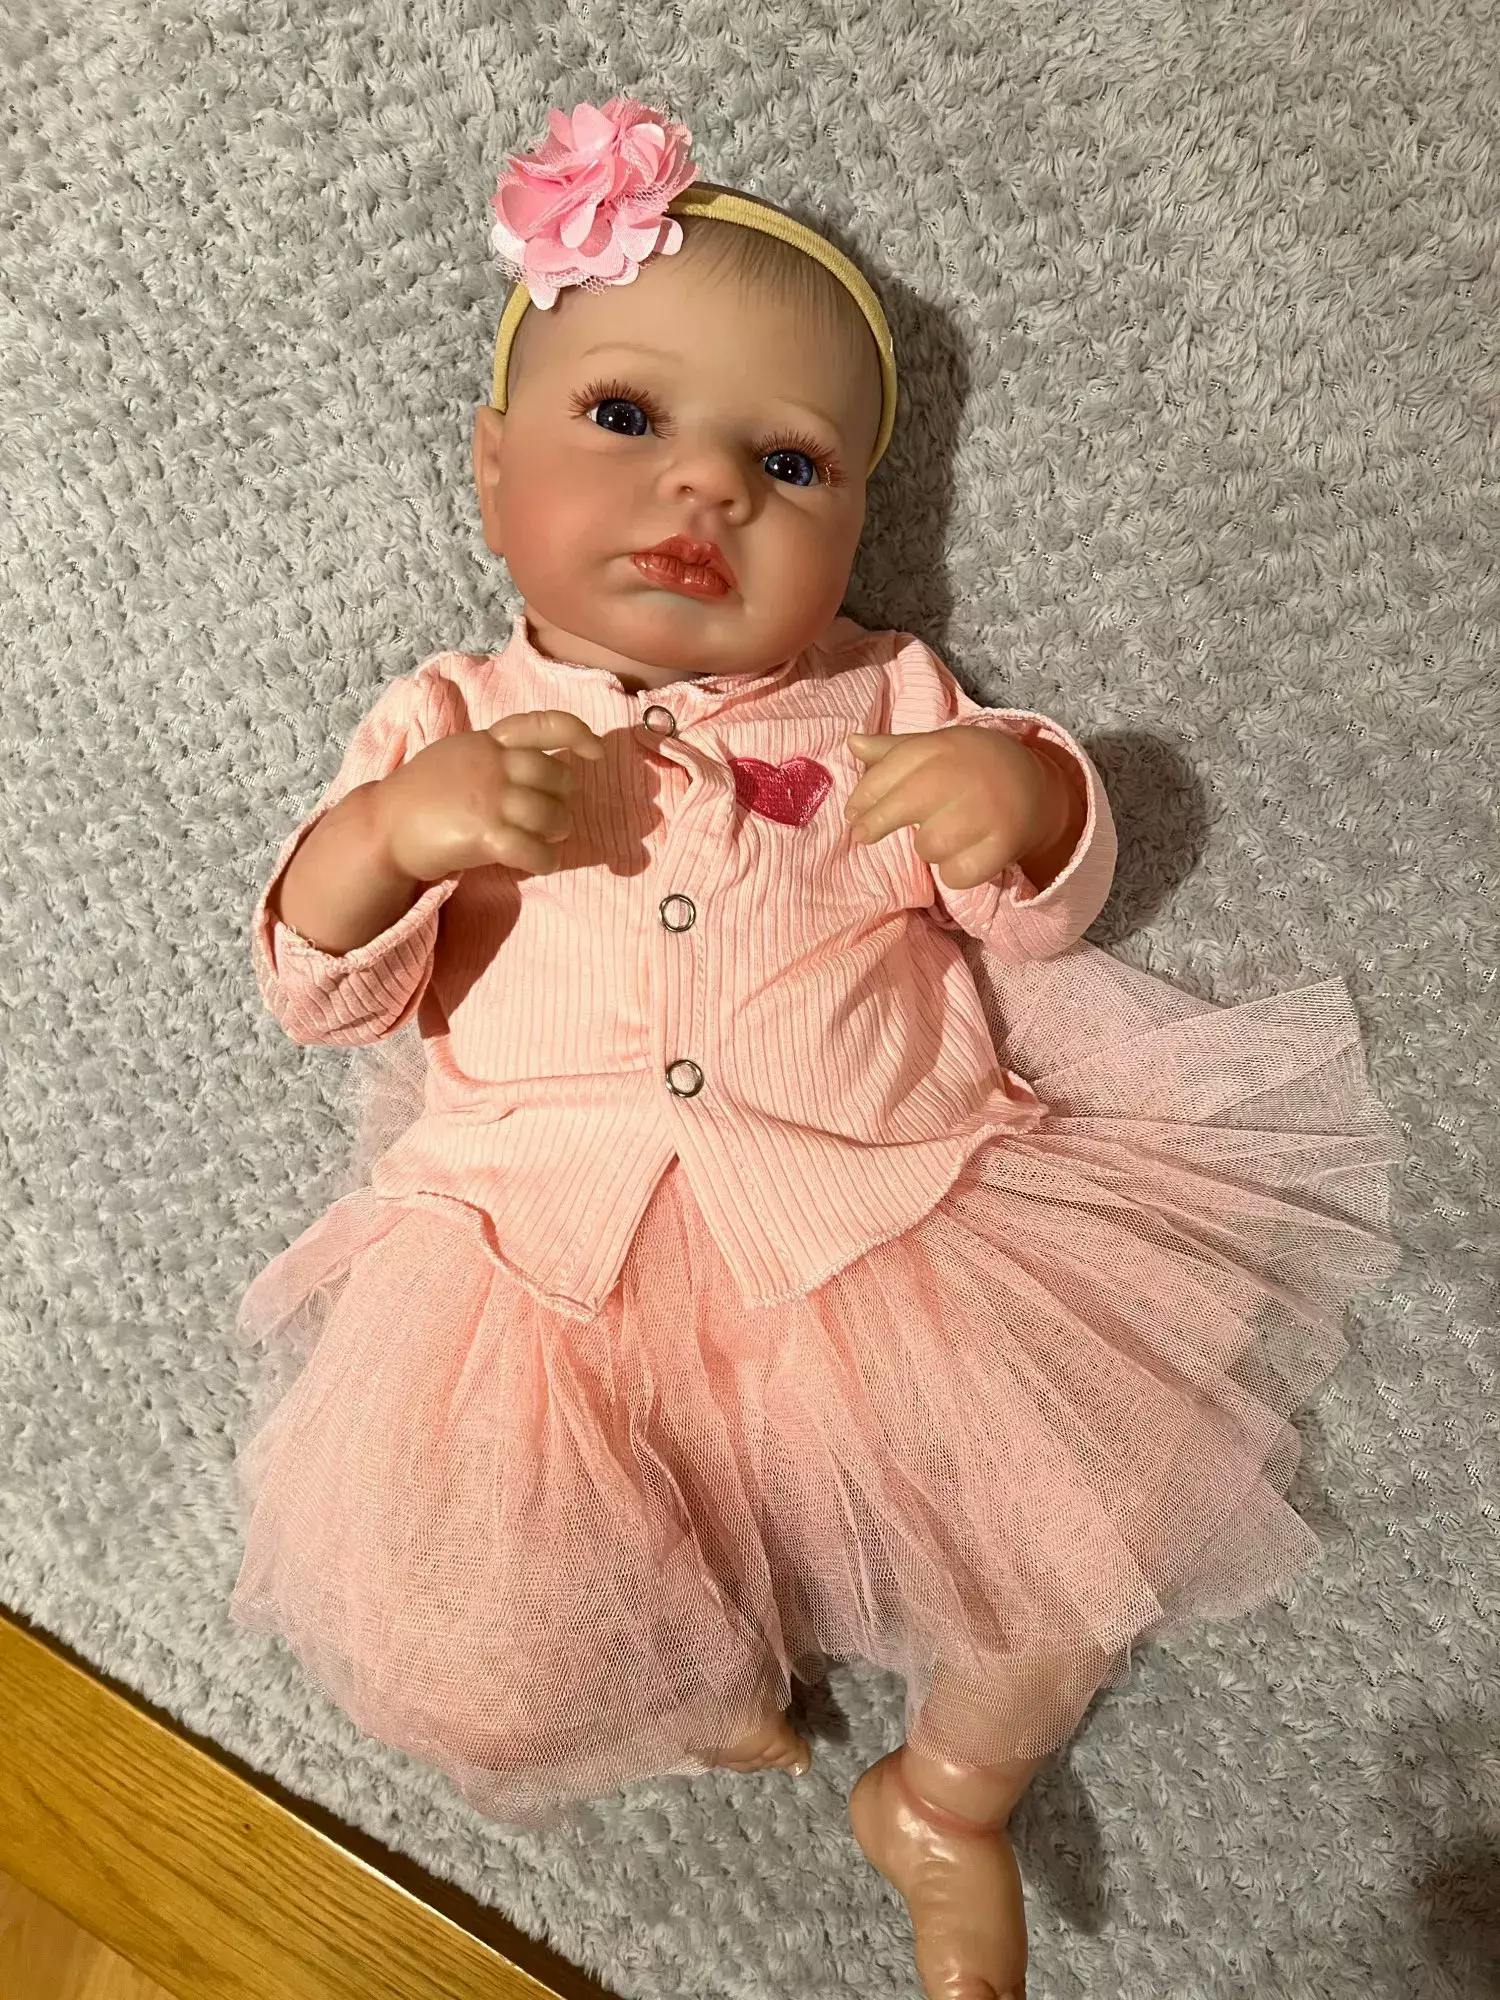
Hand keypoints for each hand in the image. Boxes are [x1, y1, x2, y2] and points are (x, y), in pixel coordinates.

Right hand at [371, 709, 606, 881]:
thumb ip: (492, 755)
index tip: (596, 750)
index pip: (541, 725)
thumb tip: (537, 768)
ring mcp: (489, 798)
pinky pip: (533, 849)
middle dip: (564, 799)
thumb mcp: (456, 756)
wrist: (382, 827)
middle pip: (556, 777)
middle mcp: (492, 764)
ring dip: (558, 831)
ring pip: (551, 814)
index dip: (577, 733)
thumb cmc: (419, 796)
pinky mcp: (484, 834)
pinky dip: (545, 859)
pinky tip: (540, 863)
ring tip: (547, 840)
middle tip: (556, 817)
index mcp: (485, 741)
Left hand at [845, 726, 1071, 890]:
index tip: (852, 814)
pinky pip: (957, 873)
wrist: (1039, 788)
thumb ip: (894, 750)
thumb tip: (853, 744)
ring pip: (929, 846)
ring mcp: (985, 811)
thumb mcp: (938, 748)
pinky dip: (955, 871)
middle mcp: (962, 776)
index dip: (864, 797)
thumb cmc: (974, 768)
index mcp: (942, 748)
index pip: (890, 771)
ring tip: (945, 835)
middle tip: (862, 836)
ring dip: (929, 848)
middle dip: (876, 823)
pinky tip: (965, 855)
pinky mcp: (1002, 844)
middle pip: (903, 806)